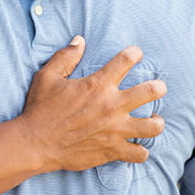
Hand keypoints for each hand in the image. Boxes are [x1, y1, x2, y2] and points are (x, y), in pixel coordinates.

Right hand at [20, 36, 166, 173]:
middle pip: (150, 92)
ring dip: (156, 122)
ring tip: (154, 120)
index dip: (134, 54)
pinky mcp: (113, 150)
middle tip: (158, 87)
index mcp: (97, 85)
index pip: (124, 62)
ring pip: (153, 126)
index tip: (136, 54)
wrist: (36, 143)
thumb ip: (65, 57)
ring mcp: (115, 130)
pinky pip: (139, 153)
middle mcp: (112, 106)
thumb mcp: (47, 77)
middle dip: (158, 87)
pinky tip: (137, 146)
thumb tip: (79, 40)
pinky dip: (141, 150)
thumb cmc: (40, 108)